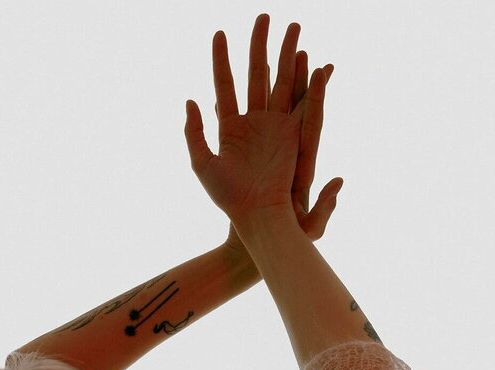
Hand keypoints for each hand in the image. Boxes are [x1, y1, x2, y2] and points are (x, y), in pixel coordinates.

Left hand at [185, 15, 341, 238]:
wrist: (255, 215)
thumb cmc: (228, 198)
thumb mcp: (202, 164)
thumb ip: (194, 132)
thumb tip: (190, 100)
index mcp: (229, 127)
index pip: (224, 84)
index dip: (221, 59)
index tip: (219, 33)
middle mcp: (254, 122)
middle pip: (257, 75)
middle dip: (259, 45)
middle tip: (263, 16)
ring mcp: (275, 127)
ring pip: (282, 81)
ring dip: (287, 54)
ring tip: (293, 26)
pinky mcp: (294, 135)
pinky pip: (304, 103)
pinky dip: (310, 83)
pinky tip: (313, 61)